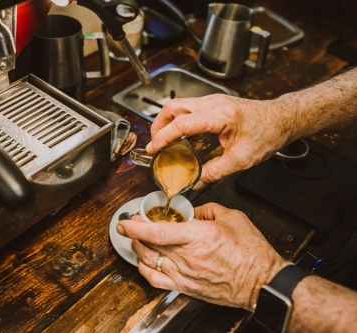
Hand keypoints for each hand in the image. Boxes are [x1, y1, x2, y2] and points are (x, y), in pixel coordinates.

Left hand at [117, 203, 289, 310]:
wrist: (261, 282)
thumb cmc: (251, 253)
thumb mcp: (232, 218)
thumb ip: (208, 210)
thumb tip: (194, 211)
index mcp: (197, 236)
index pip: (157, 233)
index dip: (136, 227)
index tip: (125, 221)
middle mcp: (186, 257)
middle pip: (148, 246)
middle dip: (135, 234)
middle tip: (133, 224)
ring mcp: (184, 274)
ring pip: (149, 262)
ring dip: (138, 249)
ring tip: (137, 239)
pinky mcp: (185, 287)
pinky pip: (156, 281)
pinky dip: (145, 271)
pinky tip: (144, 262)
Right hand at [146, 94, 293, 188]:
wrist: (282, 119)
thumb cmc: (267, 133)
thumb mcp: (241, 160)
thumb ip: (214, 172)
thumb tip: (195, 182)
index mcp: (220, 115)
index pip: (181, 123)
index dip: (162, 137)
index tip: (153, 149)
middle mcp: (213, 103)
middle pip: (172, 107)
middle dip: (158, 125)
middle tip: (154, 144)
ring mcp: (212, 100)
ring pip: (177, 105)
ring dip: (166, 122)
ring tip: (162, 141)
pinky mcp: (213, 103)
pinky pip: (187, 108)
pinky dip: (176, 120)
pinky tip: (178, 135)